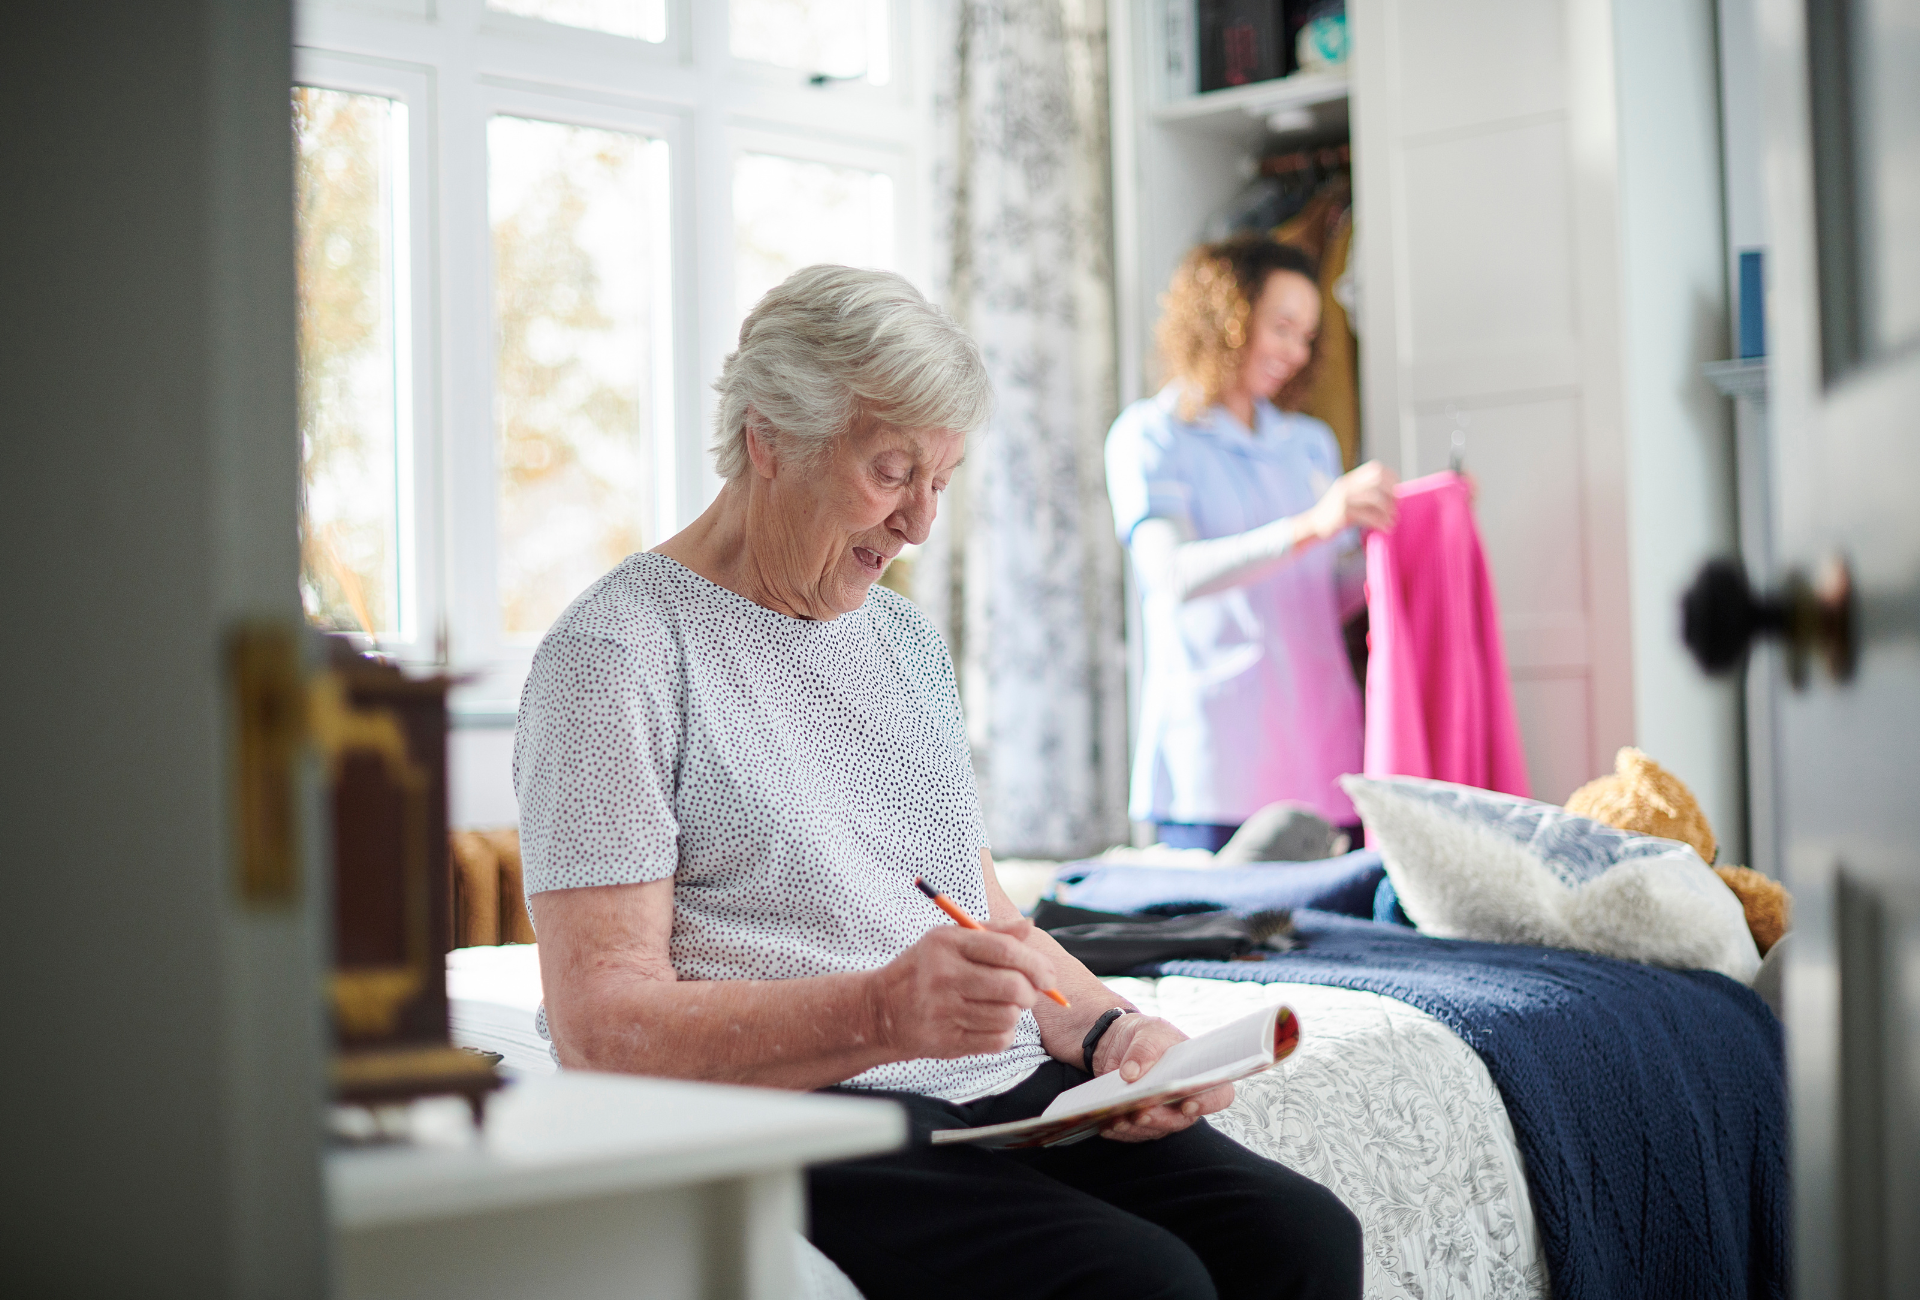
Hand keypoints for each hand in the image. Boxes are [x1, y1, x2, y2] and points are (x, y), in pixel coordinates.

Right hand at [866, 918, 1054, 1061]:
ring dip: (1015, 1013)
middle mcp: (944, 975)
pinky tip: (990, 1024)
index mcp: (947, 944)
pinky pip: (996, 1040)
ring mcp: (943, 1011)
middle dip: (1031, 992)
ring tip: (1002, 1006)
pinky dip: (1003, 1034)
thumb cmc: (923, 969)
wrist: (880, 1011)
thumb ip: (992, 932)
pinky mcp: (946, 1040)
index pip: (1005, 951)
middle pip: (1011, 986)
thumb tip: (1029, 926)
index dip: (1035, 963)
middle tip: (1030, 993)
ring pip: (1007, 1016)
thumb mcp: (948, 940)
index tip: (1048, 975)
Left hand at [1090, 1014, 1235, 1142]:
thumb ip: (1145, 1047)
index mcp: (1199, 1075)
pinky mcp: (1144, 1124)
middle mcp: (1186, 1100)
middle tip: (1141, 1112)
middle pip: (1181, 1120)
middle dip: (1160, 1118)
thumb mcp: (1149, 1031)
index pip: (1218, 1095)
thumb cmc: (1147, 1037)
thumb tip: (1132, 1073)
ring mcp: (1165, 1115)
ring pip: (1156, 1130)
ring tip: (1117, 1117)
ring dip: (1136, 1127)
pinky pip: (1134, 1134)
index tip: (1187, 1104)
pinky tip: (1105, 1123)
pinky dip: (1119, 1130)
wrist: (1122, 1044)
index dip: (1207, 1103)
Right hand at [1306, 460, 1398, 540]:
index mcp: (1350, 480)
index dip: (1391, 477)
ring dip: (1388, 510)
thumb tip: (1394, 495)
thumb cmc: (1336, 515)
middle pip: (1378, 480)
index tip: (1398, 491)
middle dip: (1392, 493)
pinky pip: (1368, 515)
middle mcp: (1347, 485)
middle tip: (1397, 507)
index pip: (1375, 468)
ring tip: (1393, 520)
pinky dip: (1380, 522)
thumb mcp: (1348, 498)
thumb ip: (1364, 493)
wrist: (1313, 526)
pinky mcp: (1343, 513)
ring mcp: (1344, 498)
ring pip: (1375, 498)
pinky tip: (1385, 528)